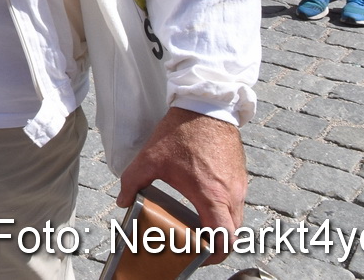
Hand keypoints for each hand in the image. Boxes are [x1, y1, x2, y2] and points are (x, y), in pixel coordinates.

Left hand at [118, 108, 246, 264]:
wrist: (205, 106)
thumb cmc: (181, 132)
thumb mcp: (150, 158)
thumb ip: (133, 181)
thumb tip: (122, 201)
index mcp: (211, 195)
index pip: (223, 237)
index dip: (214, 253)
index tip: (201, 257)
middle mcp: (231, 194)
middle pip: (233, 233)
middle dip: (217, 245)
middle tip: (198, 247)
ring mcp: (239, 185)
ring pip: (237, 219)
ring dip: (222, 228)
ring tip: (200, 228)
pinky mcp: (241, 176)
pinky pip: (237, 203)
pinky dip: (225, 212)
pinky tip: (206, 205)